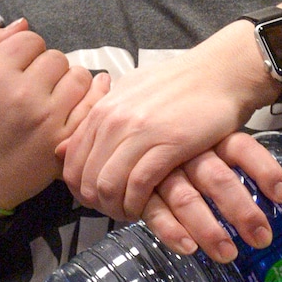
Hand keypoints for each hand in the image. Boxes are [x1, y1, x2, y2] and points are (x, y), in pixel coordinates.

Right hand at [0, 20, 109, 211]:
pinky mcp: (62, 142)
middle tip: (35, 86)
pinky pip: (93, 105)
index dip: (27, 51)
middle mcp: (22, 93)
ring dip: (69, 82)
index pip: (31, 39)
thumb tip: (24, 22)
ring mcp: (46, 119)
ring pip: (79, 77)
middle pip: (57, 57)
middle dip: (47, 68)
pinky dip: (93, 97)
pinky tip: (89, 93)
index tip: (21, 67)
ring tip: (54, 96)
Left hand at [62, 22, 280, 220]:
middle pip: (87, 179)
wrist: (219, 73)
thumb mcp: (129, 92)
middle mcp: (115, 119)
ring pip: (108, 186)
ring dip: (118, 208)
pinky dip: (139, 204)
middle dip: (97, 204)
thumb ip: (98, 119)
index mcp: (104, 108)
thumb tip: (62, 148)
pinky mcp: (167, 143)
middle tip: (116, 209)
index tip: (97, 198)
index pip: (71, 161)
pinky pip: (138, 186)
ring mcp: (140, 131)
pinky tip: (148, 204)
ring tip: (132, 209)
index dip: (80, 189)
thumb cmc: (177, 84)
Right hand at [140, 133, 281, 262]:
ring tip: (227, 253)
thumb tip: (279, 187)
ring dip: (208, 229)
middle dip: (241, 210)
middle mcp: (188, 152)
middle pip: (218, 179)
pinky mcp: (142, 189)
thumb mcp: (210, 133)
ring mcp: (164, 170)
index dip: (264, 169)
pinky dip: (172, 231)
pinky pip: (155, 211)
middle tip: (261, 238)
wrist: (139, 125)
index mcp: (210, 136)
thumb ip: (236, 153)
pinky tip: (189, 247)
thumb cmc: (182, 138)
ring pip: (187, 199)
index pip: (242, 148)